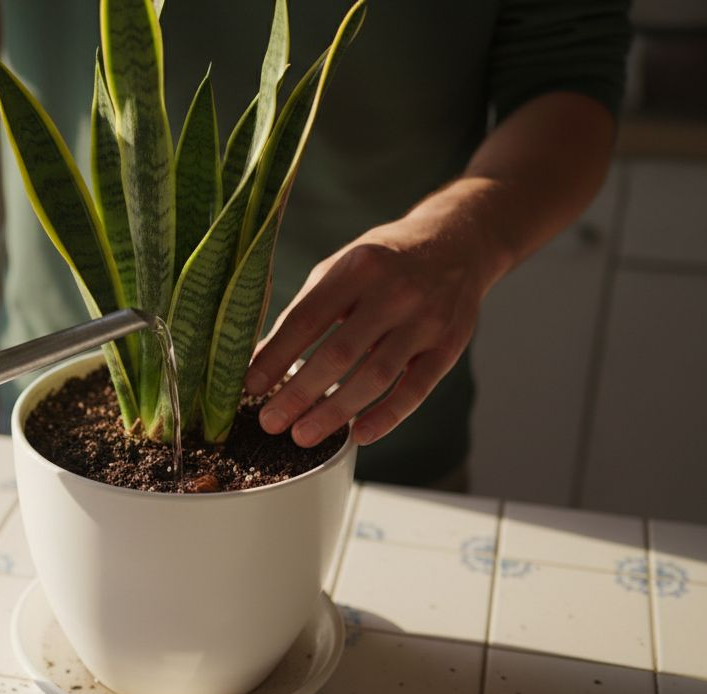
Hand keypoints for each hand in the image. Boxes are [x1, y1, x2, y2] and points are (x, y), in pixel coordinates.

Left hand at [242, 218, 490, 448]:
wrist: (457, 243)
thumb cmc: (385, 262)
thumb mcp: (341, 269)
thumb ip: (306, 310)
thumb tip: (261, 358)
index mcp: (358, 268)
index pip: (308, 319)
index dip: (276, 356)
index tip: (249, 387)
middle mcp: (394, 293)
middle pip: (340, 353)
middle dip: (299, 393)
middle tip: (270, 422)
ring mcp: (426, 321)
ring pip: (376, 376)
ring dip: (336, 412)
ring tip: (303, 436)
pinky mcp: (448, 347)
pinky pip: (416, 390)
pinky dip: (387, 416)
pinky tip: (359, 436)